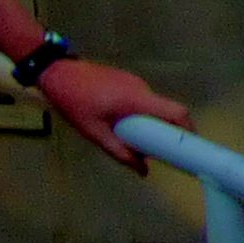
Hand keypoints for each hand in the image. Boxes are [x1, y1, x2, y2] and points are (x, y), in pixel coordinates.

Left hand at [29, 56, 190, 174]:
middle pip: (166, 112)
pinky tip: (119, 124)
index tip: (189, 148)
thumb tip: (144, 171)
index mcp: (138, 100)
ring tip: (131, 139)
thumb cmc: (75, 102)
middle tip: (157, 152)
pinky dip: (137, 114)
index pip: (177, 112)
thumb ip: (121, 153)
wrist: (54, 71)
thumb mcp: (96, 133)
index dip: (189, 130)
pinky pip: (140, 101)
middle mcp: (141, 88)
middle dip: (164, 133)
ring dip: (148, 124)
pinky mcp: (123, 79)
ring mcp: (132, 81)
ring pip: (151, 107)